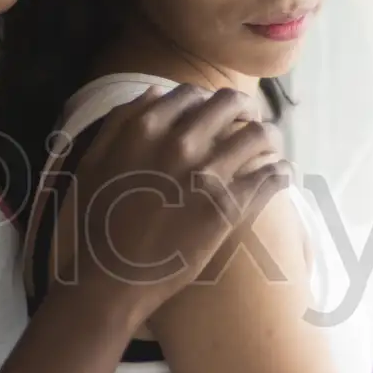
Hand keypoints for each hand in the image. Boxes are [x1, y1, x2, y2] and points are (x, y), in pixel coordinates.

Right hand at [66, 84, 288, 324]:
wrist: (110, 280)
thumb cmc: (95, 225)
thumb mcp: (93, 163)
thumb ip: (120, 122)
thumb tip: (155, 93)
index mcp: (145, 128)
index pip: (191, 94)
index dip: (207, 102)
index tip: (215, 116)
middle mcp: (179, 143)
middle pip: (230, 104)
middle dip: (245, 110)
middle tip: (249, 123)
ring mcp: (206, 174)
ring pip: (259, 135)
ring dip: (269, 138)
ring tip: (271, 150)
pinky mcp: (227, 207)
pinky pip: (270, 177)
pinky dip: (280, 173)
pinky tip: (280, 177)